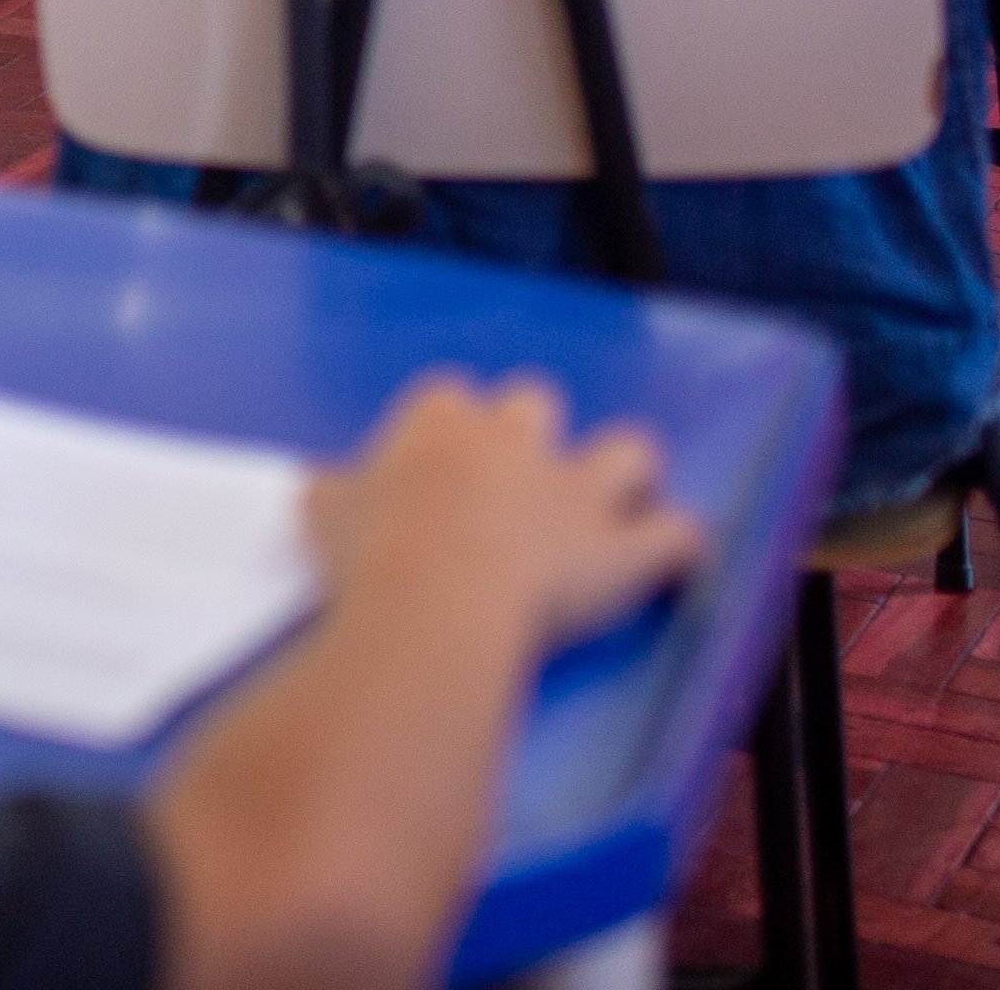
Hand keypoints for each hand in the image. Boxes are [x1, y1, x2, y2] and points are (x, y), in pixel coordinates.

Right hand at [304, 374, 702, 650]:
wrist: (435, 603)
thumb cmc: (370, 556)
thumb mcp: (325, 513)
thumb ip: (333, 492)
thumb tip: (323, 488)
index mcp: (438, 421)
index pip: (448, 396)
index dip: (449, 431)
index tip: (438, 467)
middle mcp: (515, 439)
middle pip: (538, 402)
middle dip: (535, 435)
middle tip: (515, 481)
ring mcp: (576, 491)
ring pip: (628, 451)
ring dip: (625, 474)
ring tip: (614, 501)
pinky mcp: (622, 547)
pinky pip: (675, 535)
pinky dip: (676, 547)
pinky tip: (673, 559)